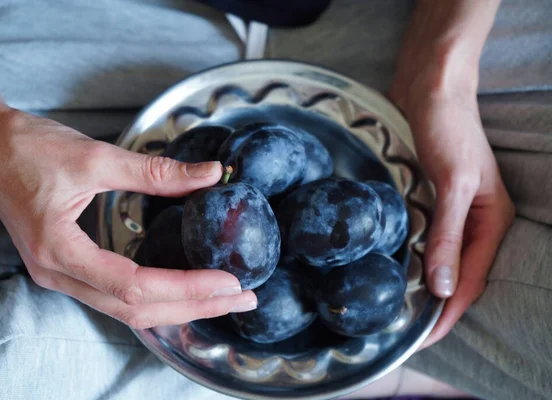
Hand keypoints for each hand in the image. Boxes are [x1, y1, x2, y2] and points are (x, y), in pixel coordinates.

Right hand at [0, 85, 256, 328]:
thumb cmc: (28, 148)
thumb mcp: (95, 156)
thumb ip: (155, 171)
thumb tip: (210, 176)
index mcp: (59, 250)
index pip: (135, 284)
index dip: (186, 286)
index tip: (229, 281)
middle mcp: (58, 274)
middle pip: (136, 309)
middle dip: (194, 306)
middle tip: (242, 299)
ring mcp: (61, 275)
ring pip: (128, 310)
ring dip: (179, 307)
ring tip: (223, 299)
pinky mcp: (68, 268)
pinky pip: (117, 297)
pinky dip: (156, 299)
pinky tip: (184, 292)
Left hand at [389, 70, 514, 347]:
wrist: (430, 87)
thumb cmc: (448, 129)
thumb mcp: (454, 184)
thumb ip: (447, 235)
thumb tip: (439, 286)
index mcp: (491, 220)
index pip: (470, 279)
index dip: (448, 313)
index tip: (424, 340)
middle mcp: (473, 220)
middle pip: (456, 274)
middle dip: (436, 306)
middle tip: (406, 332)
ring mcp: (450, 210)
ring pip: (438, 259)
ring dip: (421, 284)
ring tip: (397, 310)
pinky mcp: (427, 199)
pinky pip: (421, 238)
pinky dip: (410, 258)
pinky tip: (393, 269)